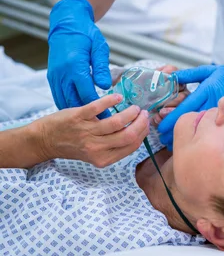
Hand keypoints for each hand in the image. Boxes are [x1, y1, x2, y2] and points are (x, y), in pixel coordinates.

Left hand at [31, 93, 149, 167]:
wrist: (46, 140)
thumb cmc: (71, 145)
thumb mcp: (95, 154)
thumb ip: (113, 147)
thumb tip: (135, 132)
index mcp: (103, 159)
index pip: (132, 146)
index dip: (143, 133)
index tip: (145, 123)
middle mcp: (96, 148)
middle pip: (129, 135)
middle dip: (141, 123)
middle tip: (143, 113)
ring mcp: (87, 132)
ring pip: (118, 122)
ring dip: (130, 112)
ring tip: (133, 107)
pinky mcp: (78, 117)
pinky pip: (99, 107)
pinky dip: (111, 100)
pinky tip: (117, 97)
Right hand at [47, 0, 111, 116]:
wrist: (66, 24)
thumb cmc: (86, 35)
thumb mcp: (99, 48)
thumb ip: (101, 68)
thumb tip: (105, 86)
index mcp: (75, 66)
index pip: (87, 94)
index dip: (100, 109)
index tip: (111, 120)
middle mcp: (62, 74)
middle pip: (75, 102)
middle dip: (89, 117)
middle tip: (103, 127)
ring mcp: (55, 77)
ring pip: (65, 102)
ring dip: (78, 114)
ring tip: (92, 124)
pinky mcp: (52, 77)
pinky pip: (59, 97)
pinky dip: (69, 106)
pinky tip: (80, 114)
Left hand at [158, 58, 223, 147]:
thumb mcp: (210, 71)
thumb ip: (191, 75)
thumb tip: (173, 76)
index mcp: (207, 90)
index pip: (185, 107)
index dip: (170, 117)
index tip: (159, 125)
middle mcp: (213, 104)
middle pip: (190, 122)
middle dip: (173, 132)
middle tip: (161, 138)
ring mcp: (220, 115)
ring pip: (198, 131)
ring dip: (184, 138)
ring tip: (170, 144)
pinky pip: (209, 133)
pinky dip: (198, 138)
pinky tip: (188, 143)